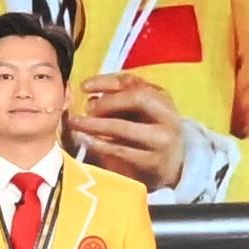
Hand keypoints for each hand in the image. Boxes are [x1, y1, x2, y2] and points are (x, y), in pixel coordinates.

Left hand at [71, 73, 187, 192]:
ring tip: (76, 124)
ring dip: (95, 125)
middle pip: (137, 99)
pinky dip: (100, 145)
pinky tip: (87, 141)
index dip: (105, 82)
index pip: (133, 82)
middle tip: (86, 110)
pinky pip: (121, 151)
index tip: (83, 87)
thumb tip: (90, 96)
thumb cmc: (149, 133)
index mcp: (161, 98)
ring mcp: (162, 140)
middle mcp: (167, 116)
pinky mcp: (153, 162)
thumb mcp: (140, 112)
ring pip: (125, 127)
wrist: (173, 167)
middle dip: (107, 102)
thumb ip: (119, 98)